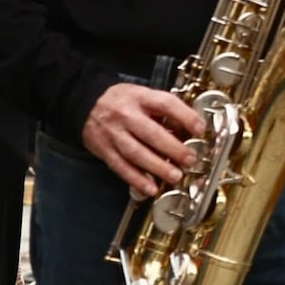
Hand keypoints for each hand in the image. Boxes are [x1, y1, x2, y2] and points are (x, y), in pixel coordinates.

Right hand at [84, 81, 206, 193]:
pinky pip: (121, 167)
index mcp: (140, 97)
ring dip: (157, 167)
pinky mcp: (104, 150)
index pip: (165, 104)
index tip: (200, 129)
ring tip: (175, 176)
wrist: (85, 103)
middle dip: (173, 148)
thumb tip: (188, 130)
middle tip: (190, 159)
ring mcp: (113, 134)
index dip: (185, 116)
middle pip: (151, 133)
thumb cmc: (122, 100)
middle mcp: (126, 115)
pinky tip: (150, 188)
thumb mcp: (143, 95)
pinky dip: (136, 179)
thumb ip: (163, 110)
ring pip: (136, 153)